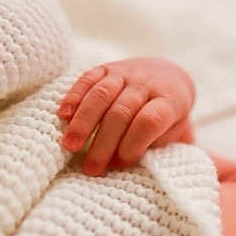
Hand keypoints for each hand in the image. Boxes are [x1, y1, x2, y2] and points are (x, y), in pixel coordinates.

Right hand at [58, 57, 194, 174]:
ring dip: (83, 121)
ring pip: (102, 94)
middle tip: (91, 167)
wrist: (167, 75)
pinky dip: (74, 97)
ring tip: (70, 145)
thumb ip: (151, 146)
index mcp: (169, 101)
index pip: (149, 121)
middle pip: (122, 111)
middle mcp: (148, 83)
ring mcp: (126, 73)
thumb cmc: (167, 115)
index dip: (134, 143)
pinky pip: (88, 78)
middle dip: (104, 142)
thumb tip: (118, 165)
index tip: (121, 163)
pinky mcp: (107, 68)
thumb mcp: (171, 132)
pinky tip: (63, 116)